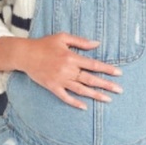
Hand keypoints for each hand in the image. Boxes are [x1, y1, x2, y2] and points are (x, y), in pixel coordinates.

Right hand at [0, 33, 122, 109]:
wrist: (25, 55)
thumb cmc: (44, 44)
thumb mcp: (63, 37)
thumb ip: (81, 41)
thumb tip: (97, 43)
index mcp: (71, 57)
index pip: (93, 64)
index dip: (107, 69)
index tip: (119, 73)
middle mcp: (67, 70)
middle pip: (90, 79)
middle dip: (106, 85)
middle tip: (120, 90)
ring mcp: (60, 80)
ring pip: (81, 89)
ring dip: (95, 95)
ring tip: (108, 99)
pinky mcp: (52, 87)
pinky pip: (65, 97)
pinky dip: (75, 102)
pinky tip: (85, 107)